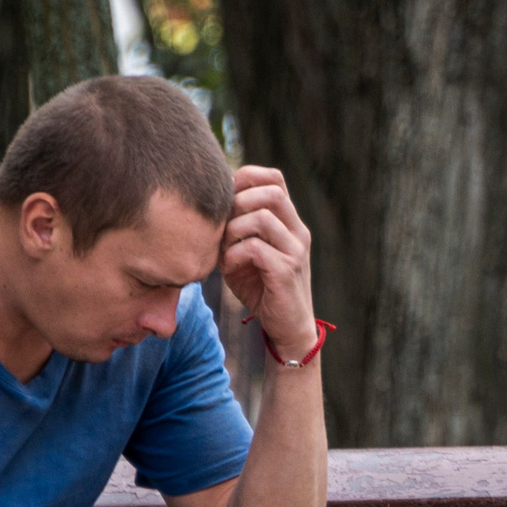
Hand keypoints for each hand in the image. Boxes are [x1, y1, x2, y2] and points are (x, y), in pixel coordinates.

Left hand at [222, 165, 316, 361]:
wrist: (287, 328)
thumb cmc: (262, 289)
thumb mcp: (247, 252)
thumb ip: (236, 229)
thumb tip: (208, 206)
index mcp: (290, 222)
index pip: (275, 179)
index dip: (246, 178)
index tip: (225, 200)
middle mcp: (298, 232)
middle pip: (272, 192)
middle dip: (238, 202)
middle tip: (222, 225)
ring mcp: (296, 251)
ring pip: (262, 217)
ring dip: (233, 230)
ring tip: (223, 248)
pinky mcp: (287, 271)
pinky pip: (255, 248)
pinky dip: (233, 255)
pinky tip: (227, 268)